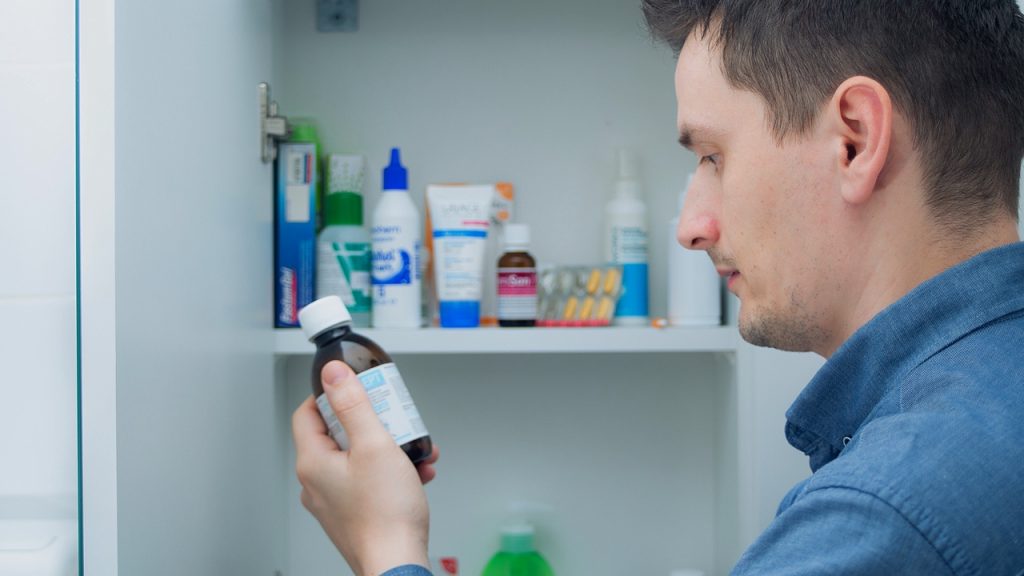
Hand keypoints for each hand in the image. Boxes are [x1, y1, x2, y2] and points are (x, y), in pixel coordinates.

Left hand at [292, 360, 439, 574]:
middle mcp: (316, 483)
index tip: (354, 389)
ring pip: (356, 458)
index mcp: (313, 462)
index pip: (306, 413)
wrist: (396, 563)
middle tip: (390, 416)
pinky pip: (367, 481)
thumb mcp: (374, 445)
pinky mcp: (352, 514)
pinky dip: (389, 471)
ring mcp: (334, 501)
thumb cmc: (385, 514)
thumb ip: (354, 405)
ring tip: (410, 446)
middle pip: (335, 435)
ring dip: (386, 446)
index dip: (330, 395)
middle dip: (370, 421)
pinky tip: (415, 472)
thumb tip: (334, 374)